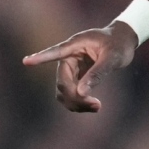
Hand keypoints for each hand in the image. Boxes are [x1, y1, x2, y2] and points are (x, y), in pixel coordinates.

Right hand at [22, 23, 138, 112]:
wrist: (122, 41)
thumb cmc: (118, 45)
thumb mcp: (112, 57)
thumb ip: (97, 73)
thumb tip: (81, 92)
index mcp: (75, 45)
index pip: (55, 52)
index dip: (41, 58)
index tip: (26, 61)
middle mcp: (69, 57)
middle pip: (62, 82)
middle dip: (75, 97)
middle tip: (97, 105)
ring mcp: (70, 68)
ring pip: (64, 91)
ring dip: (75, 103)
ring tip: (97, 107)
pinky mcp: (75, 77)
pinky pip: (70, 94)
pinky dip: (78, 102)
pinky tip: (93, 106)